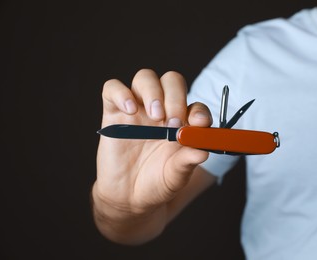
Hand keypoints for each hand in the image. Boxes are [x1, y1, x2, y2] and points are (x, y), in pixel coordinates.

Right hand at [94, 69, 211, 216]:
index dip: (199, 111)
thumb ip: (187, 161)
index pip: (195, 105)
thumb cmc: (157, 182)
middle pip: (172, 81)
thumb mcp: (176, 176)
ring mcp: (138, 109)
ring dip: (153, 91)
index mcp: (183, 123)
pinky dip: (121, 93)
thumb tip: (203, 150)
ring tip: (154, 116)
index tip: (198, 124)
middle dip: (175, 97)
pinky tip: (130, 110)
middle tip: (173, 122)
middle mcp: (163, 111)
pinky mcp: (114, 112)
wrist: (128, 197)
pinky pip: (113, 88)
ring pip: (145, 77)